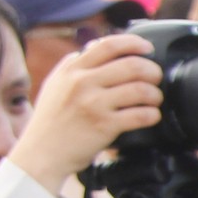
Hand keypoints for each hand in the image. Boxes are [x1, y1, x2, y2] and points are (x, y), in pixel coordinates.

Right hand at [8, 33, 162, 190]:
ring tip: (154, 99)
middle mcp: (82, 83)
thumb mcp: (55, 84)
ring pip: (140, 89)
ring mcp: (94, 104)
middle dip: (152, 71)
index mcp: (72, 69)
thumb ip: (73, 65)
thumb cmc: (50, 121)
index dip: (134, 43)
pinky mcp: (104, 126)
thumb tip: (94, 46)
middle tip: (156, 78)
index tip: (147, 48)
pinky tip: (152, 116)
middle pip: (132, 65)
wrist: (41, 154)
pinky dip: (152, 114)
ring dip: (155, 94)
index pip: (108, 45)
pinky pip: (140, 115)